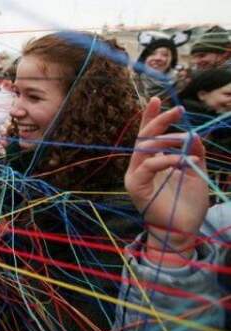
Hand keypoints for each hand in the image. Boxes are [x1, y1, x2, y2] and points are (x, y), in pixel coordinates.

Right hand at [125, 98, 208, 263]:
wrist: (182, 231)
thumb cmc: (187, 204)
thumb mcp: (195, 173)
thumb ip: (193, 153)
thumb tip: (193, 135)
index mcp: (151, 162)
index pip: (148, 135)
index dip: (151, 117)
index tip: (157, 99)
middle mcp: (139, 167)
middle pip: (144, 137)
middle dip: (159, 120)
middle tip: (176, 109)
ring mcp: (136, 176)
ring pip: (145, 148)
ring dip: (166, 139)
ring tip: (185, 139)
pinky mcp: (136, 187)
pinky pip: (149, 166)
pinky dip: (166, 160)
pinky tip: (182, 160)